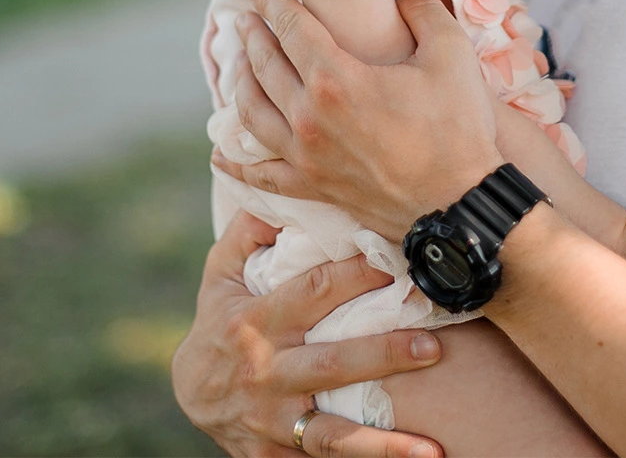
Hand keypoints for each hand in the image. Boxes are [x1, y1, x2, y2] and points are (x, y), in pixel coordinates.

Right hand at [171, 210, 444, 456]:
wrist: (191, 392)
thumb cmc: (219, 316)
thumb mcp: (221, 271)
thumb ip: (249, 231)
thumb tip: (280, 193)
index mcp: (255, 320)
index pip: (313, 293)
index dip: (356, 275)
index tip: (400, 259)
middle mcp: (266, 371)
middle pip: (332, 363)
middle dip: (385, 354)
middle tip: (434, 344)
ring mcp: (272, 420)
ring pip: (331, 433)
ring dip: (383, 443)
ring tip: (432, 446)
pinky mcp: (276, 454)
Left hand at [231, 0, 503, 238]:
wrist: (460, 202)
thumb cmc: (458, 127)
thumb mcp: (451, 54)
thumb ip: (425, 12)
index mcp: (336, 78)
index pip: (292, 26)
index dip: (274, 0)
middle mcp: (310, 115)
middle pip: (266, 64)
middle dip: (253, 34)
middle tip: (246, 16)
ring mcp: (306, 155)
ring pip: (254, 111)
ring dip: (242, 81)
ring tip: (240, 63)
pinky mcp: (313, 186)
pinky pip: (262, 173)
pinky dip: (236, 160)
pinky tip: (220, 152)